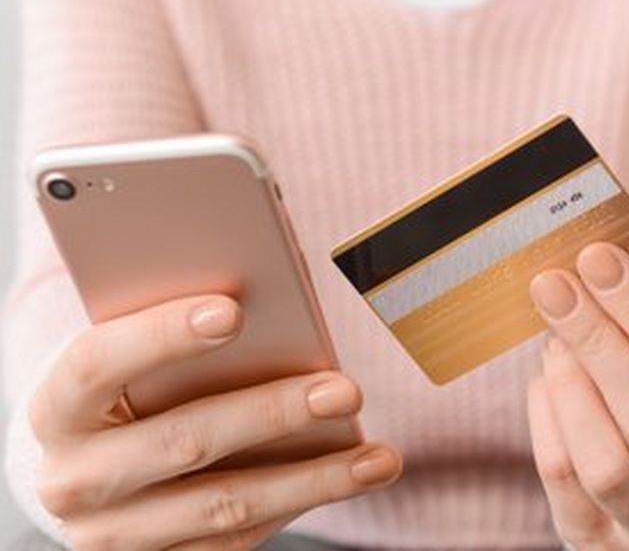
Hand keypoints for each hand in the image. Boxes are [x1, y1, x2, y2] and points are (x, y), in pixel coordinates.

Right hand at [29, 294, 401, 549]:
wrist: (83, 474)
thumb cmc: (118, 396)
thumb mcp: (123, 362)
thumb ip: (169, 336)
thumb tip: (255, 294)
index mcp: (57, 409)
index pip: (98, 363)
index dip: (162, 335)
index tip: (233, 310)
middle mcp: (76, 479)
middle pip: (183, 441)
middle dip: (272, 414)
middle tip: (345, 390)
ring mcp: (116, 533)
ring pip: (225, 507)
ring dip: (312, 478)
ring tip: (378, 457)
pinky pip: (236, 540)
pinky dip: (297, 504)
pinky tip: (345, 478)